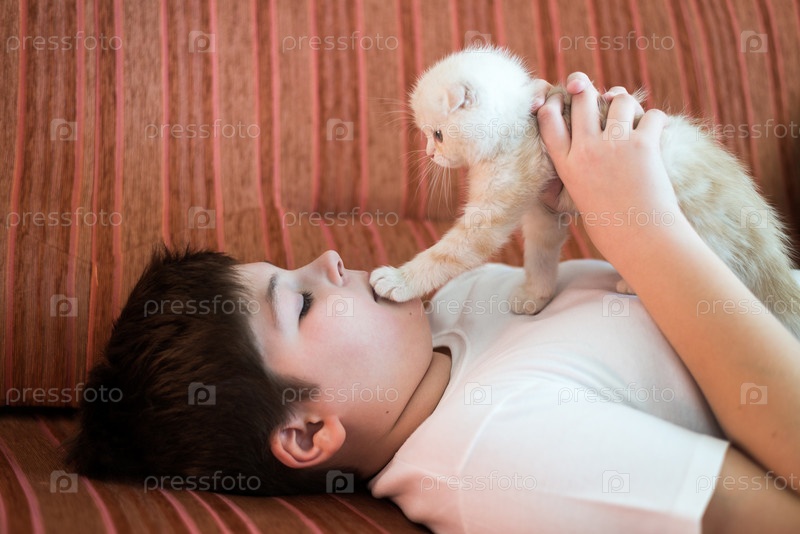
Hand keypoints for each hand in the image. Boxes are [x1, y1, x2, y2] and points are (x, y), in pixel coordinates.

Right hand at [536, 72, 676, 254]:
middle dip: (589, 89)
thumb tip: (585, 140)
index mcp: (567, 165)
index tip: (563, 102)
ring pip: (619, 99)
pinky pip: (652, 115)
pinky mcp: (643, 145)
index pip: (547, 120)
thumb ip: (578, 167)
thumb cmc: (610, 225)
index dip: (553, 102)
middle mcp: (586, 151)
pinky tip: (657, 131)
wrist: (639, 240)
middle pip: (581, 98)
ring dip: (627, 104)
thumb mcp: (579, 195)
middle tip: (601, 96)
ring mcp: (614, 146)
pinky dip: (656, 120)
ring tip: (632, 117)